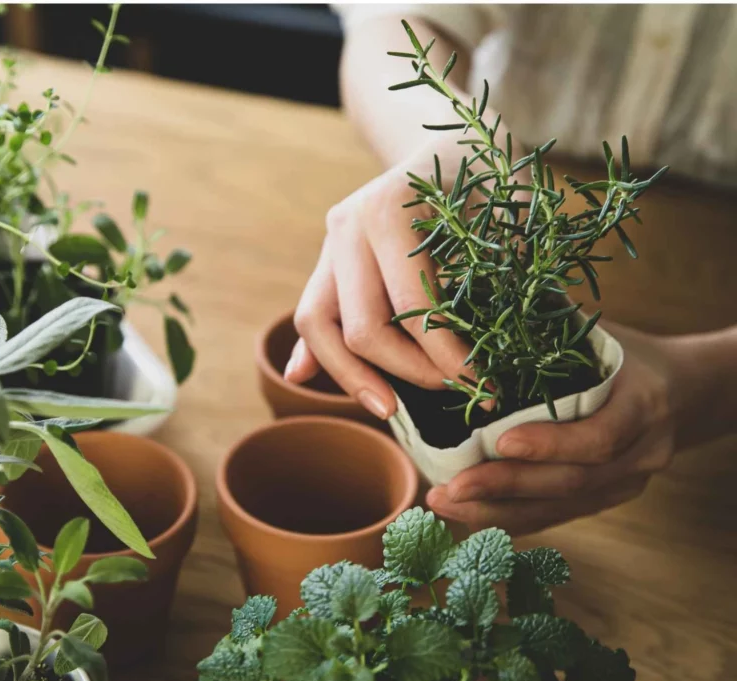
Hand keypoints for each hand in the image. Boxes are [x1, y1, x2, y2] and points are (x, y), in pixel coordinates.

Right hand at [285, 140, 477, 418]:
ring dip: (351, 376)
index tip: (485, 386)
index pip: (411, 308)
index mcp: (391, 209)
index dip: (447, 357)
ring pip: (317, 325)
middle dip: (407, 373)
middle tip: (453, 394)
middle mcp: (348, 224)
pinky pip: (312, 313)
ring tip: (389, 410)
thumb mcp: (508, 215)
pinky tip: (306, 378)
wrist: (449, 137)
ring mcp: (331, 241)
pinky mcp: (327, 258)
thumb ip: (500, 278)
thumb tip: (496, 355)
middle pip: (358, 327)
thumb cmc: (490, 177)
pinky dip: (315, 351)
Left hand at [427, 323, 679, 534]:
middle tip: (448, 488)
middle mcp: (641, 453)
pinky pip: (556, 516)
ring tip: (444, 503)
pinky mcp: (607, 500)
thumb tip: (479, 317)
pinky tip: (467, 514)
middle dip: (504, 487)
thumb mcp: (600, 336)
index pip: (599, 437)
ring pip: (559, 508)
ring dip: (496, 511)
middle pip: (570, 482)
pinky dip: (511, 517)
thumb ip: (550, 334)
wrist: (684, 391)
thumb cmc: (626, 354)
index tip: (499, 442)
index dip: (550, 444)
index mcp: (643, 404)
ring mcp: (627, 484)